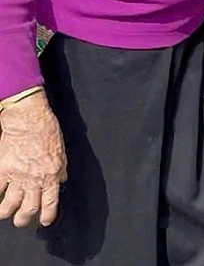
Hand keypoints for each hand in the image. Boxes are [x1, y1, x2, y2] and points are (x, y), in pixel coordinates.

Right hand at [0, 91, 66, 227]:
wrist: (28, 118)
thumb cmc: (47, 129)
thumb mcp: (61, 151)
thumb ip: (60, 169)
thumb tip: (60, 181)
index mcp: (52, 174)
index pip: (50, 202)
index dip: (47, 216)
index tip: (44, 221)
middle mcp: (35, 179)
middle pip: (28, 209)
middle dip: (24, 218)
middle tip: (22, 219)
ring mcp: (18, 176)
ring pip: (9, 206)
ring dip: (7, 212)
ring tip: (6, 212)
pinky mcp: (3, 170)